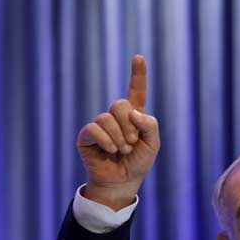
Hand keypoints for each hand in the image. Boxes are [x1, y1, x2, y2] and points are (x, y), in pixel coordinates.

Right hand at [76, 55, 159, 209]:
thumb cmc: (138, 163)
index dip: (138, 75)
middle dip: (129, 126)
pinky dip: (106, 141)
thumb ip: (149, 125)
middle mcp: (116, 117)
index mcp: (134, 116)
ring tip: (122, 151)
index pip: (136, 91)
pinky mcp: (87, 135)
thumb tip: (133, 112)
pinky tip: (111, 151)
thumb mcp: (152, 145)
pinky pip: (95, 128)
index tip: (139, 57)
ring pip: (107, 118)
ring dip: (119, 138)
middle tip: (132, 143)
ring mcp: (100, 125)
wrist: (122, 182)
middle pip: (120, 104)